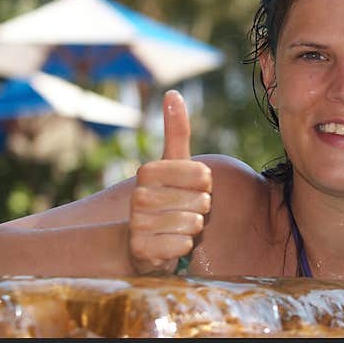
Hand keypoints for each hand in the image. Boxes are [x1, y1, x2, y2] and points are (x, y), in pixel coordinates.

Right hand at [129, 90, 211, 274]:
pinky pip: (184, 246)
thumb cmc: (166, 198)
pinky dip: (184, 247)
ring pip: (193, 224)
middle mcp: (138, 196)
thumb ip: (176, 131)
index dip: (206, 186)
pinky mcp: (141, 250)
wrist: (140, 243)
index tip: (192, 189)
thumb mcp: (174, 164)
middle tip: (183, 212)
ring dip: (193, 229)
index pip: (203, 176)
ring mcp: (137, 224)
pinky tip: (171, 245)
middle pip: (201, 201)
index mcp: (148, 172)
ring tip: (177, 227)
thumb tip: (172, 92)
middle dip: (200, 209)